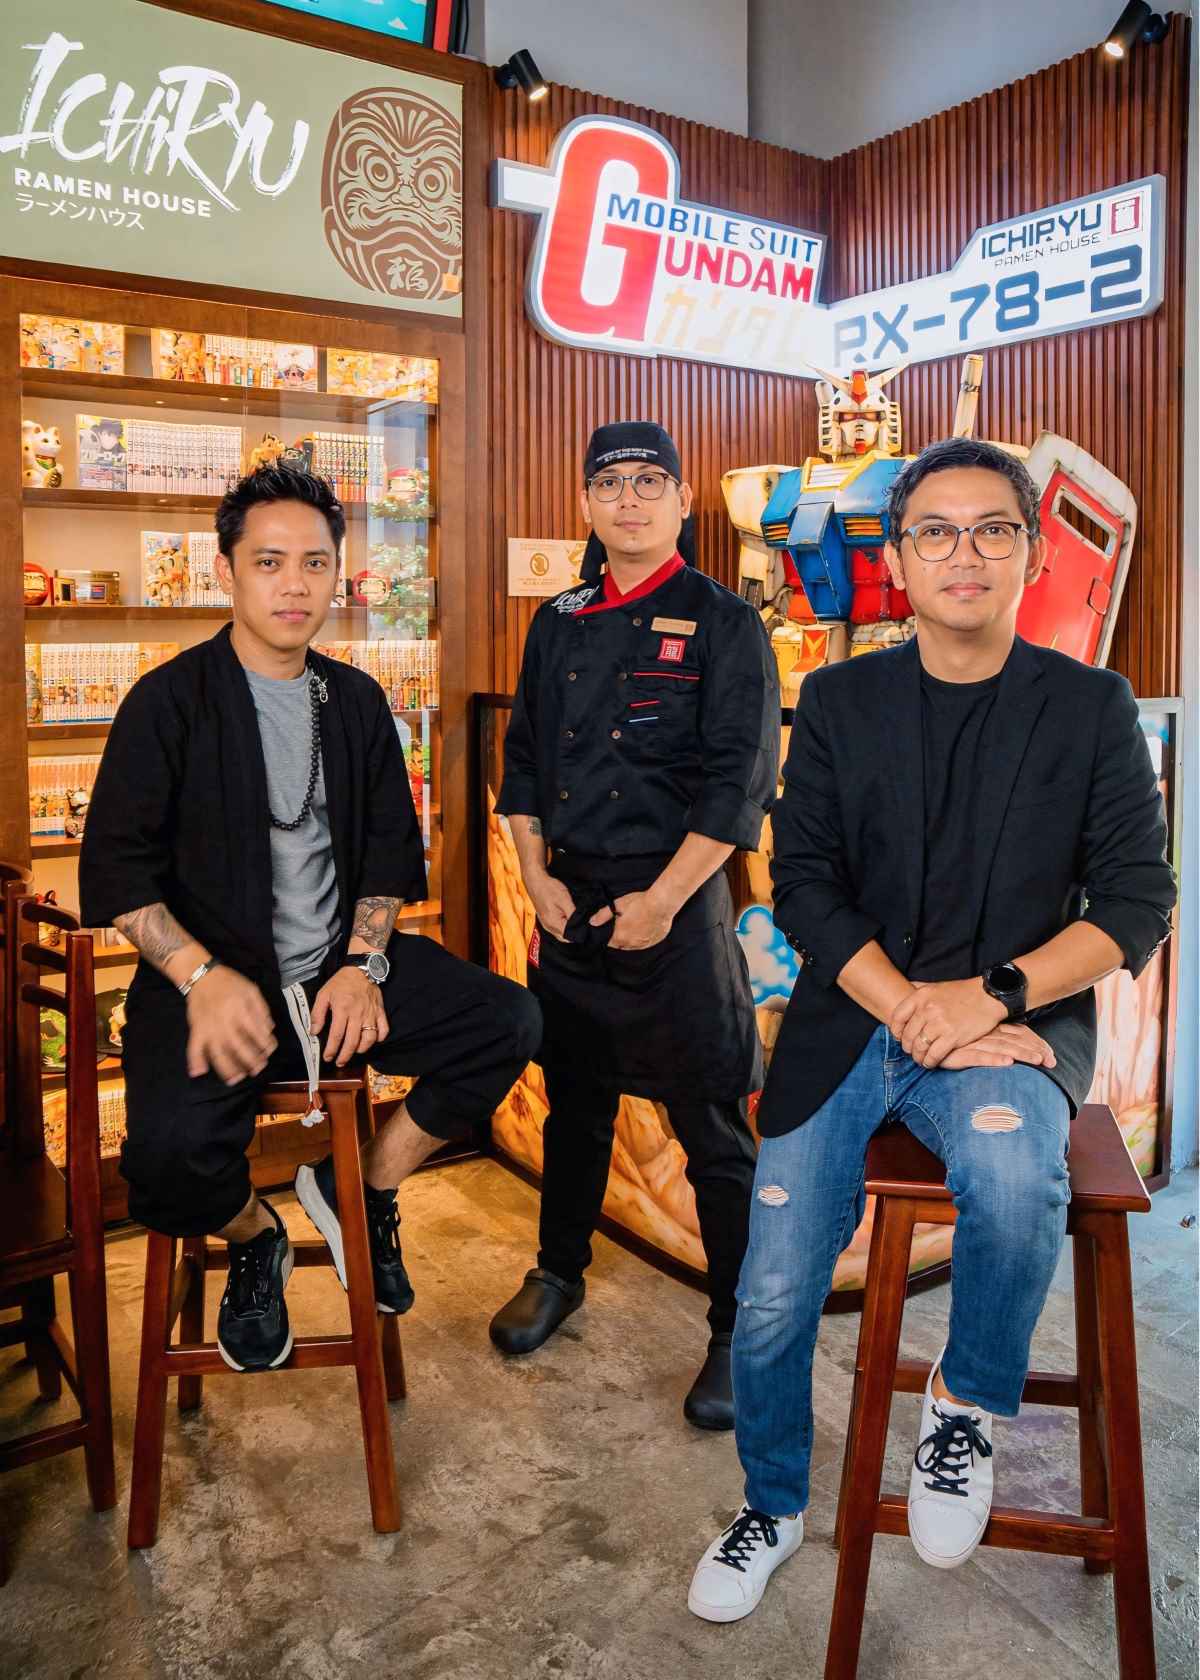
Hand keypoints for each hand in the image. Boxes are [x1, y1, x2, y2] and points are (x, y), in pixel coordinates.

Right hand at [186, 966, 276, 1085]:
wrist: (202, 976)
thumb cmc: (229, 983)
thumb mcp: (251, 990)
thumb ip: (262, 1010)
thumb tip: (269, 1029)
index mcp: (241, 1011)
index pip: (256, 1033)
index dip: (265, 1045)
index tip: (269, 1051)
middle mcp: (225, 1022)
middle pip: (239, 1047)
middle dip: (250, 1061)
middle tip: (258, 1069)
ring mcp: (209, 1028)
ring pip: (218, 1053)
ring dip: (227, 1068)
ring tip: (235, 1079)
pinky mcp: (196, 1030)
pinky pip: (193, 1047)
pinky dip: (194, 1060)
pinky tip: (198, 1072)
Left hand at [310, 965, 388, 1066]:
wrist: (361, 969)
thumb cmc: (341, 982)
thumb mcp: (323, 994)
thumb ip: (317, 1014)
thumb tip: (314, 1031)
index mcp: (342, 1009)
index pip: (336, 1035)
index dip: (331, 1049)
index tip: (328, 1057)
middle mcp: (358, 1014)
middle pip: (352, 1041)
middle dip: (345, 1055)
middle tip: (339, 1062)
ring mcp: (371, 1014)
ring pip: (369, 1038)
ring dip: (361, 1049)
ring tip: (354, 1052)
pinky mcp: (380, 1012)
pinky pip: (383, 1029)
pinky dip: (379, 1038)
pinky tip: (372, 1041)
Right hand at [526, 870, 576, 941]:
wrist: (535, 881)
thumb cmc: (549, 888)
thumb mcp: (565, 900)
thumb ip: (573, 914)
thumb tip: (582, 924)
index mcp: (553, 924)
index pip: (570, 936)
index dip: (579, 931)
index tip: (585, 923)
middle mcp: (548, 927)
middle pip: (565, 937)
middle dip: (574, 931)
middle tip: (582, 920)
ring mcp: (545, 924)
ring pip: (560, 933)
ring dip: (568, 928)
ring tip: (574, 917)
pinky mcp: (545, 920)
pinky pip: (556, 928)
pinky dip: (563, 925)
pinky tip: (567, 917)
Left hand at [594, 890, 674, 950]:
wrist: (661, 904)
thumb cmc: (639, 903)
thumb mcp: (617, 905)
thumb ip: (603, 915)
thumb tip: (592, 922)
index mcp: (620, 937)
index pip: (609, 943)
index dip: (608, 936)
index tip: (611, 929)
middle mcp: (631, 944)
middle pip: (621, 946)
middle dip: (619, 938)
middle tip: (622, 926)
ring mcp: (644, 944)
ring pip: (633, 946)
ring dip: (631, 939)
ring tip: (633, 926)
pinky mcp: (655, 941)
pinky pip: (645, 943)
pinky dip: (642, 938)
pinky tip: (644, 928)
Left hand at [890, 978, 1007, 1066]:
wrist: (988, 995)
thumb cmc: (962, 993)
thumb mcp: (936, 987)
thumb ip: (919, 991)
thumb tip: (905, 988)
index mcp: (921, 996)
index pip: (898, 1016)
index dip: (895, 1030)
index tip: (898, 1037)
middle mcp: (927, 1009)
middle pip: (907, 1034)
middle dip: (907, 1047)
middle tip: (910, 1051)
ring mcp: (939, 1023)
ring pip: (919, 1046)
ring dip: (917, 1056)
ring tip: (920, 1059)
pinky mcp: (953, 1036)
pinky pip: (934, 1054)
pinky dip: (930, 1061)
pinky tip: (930, 1063)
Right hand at [940, 1022, 1057, 1069]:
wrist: (918, 1020)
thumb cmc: (946, 1024)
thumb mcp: (971, 1029)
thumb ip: (989, 1033)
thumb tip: (1009, 1045)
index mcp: (990, 1026)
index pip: (1019, 1033)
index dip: (1035, 1043)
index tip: (1050, 1055)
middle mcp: (984, 1032)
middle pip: (1016, 1041)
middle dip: (1035, 1051)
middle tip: (1052, 1061)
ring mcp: (972, 1042)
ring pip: (1002, 1048)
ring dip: (1021, 1054)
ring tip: (1039, 1061)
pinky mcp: (958, 1052)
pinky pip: (978, 1056)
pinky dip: (993, 1060)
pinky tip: (1007, 1063)